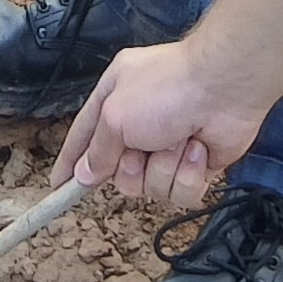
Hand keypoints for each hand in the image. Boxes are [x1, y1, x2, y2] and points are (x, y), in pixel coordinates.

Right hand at [55, 42, 268, 210]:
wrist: (224, 88)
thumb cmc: (166, 89)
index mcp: (114, 100)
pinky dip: (188, 174)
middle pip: (119, 174)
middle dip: (132, 168)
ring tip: (178, 142)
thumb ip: (98, 149)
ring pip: (152, 188)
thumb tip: (84, 173)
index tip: (57, 187)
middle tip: (142, 150)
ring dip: (164, 168)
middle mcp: (140, 125)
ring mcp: (169, 147)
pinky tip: (198, 150)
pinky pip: (181, 193)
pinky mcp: (196, 166)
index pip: (84, 138)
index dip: (72, 163)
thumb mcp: (116, 115)